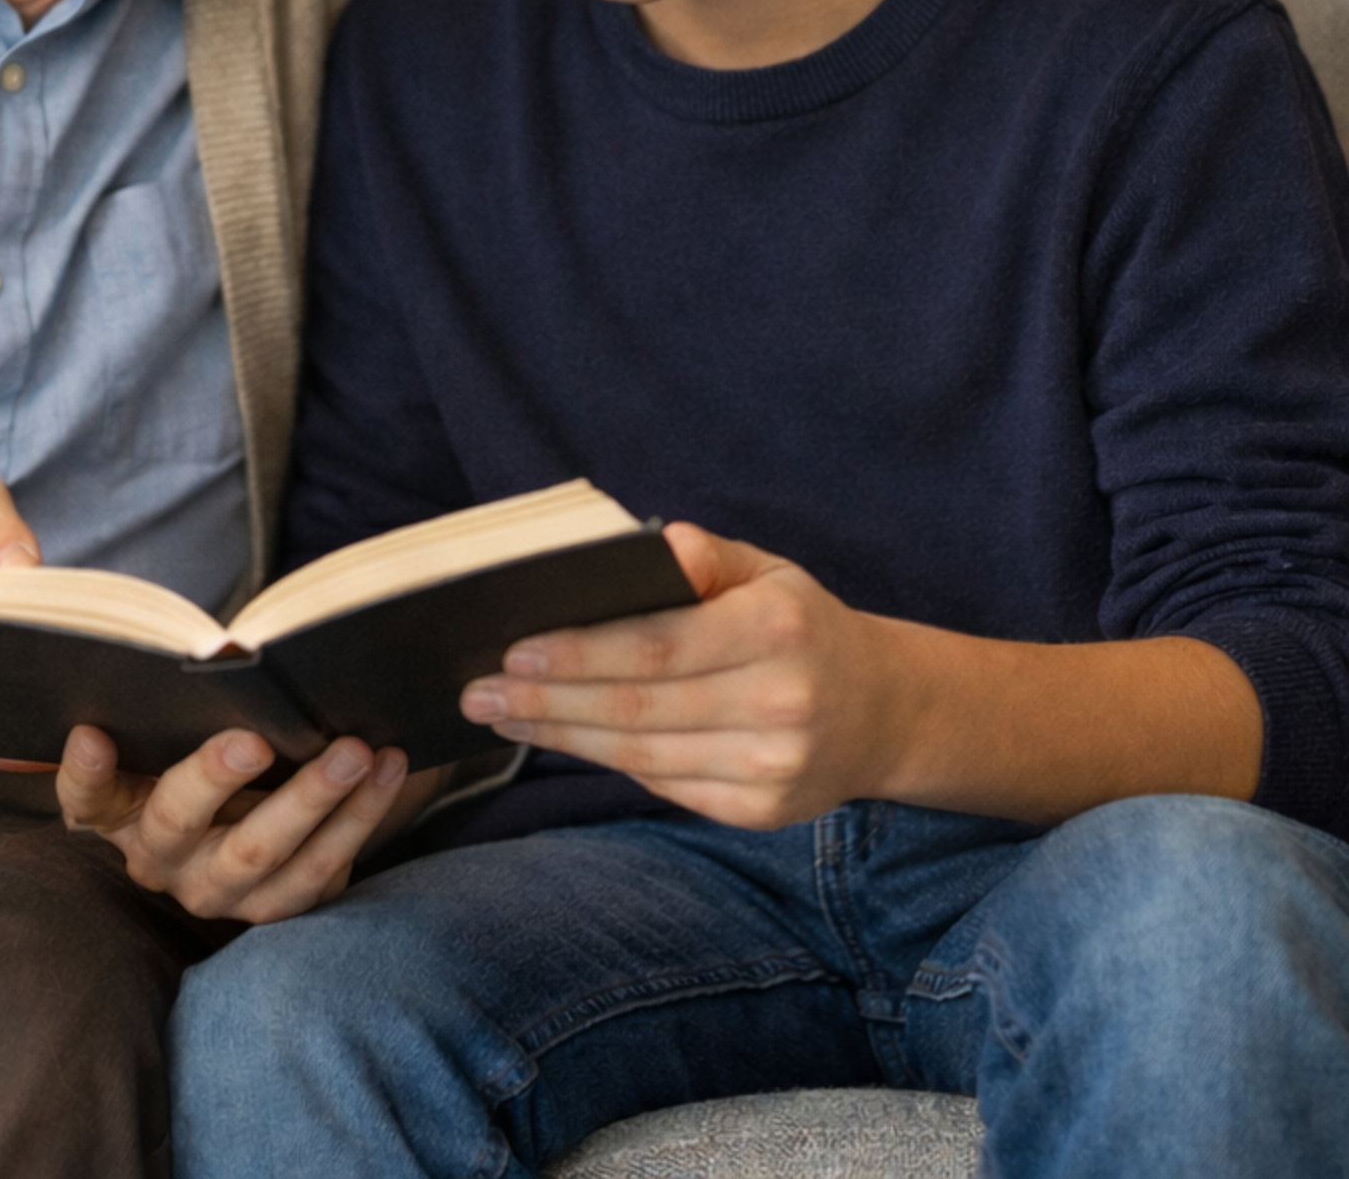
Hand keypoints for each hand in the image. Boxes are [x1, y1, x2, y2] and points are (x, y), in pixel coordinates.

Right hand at [55, 724, 415, 922]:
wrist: (264, 800)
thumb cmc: (205, 745)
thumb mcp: (175, 730)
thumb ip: (164, 705)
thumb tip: (183, 669)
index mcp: (119, 810)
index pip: (85, 797)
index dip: (82, 773)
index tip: (92, 734)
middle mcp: (160, 859)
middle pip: (177, 822)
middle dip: (215, 778)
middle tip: (256, 739)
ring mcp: (218, 890)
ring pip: (261, 853)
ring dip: (313, 800)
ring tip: (356, 750)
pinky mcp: (276, 903)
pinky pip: (319, 870)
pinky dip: (359, 818)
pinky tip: (390, 770)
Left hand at [459, 521, 918, 828]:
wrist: (881, 711)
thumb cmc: (799, 624)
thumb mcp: (766, 570)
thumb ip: (703, 556)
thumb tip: (649, 548)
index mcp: (777, 628)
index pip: (657, 646)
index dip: (579, 653)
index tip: (512, 651)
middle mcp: (781, 703)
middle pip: (638, 709)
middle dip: (546, 701)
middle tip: (477, 692)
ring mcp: (774, 768)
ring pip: (641, 757)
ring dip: (560, 737)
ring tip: (501, 717)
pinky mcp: (761, 811)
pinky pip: (664, 785)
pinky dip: (606, 762)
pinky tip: (561, 738)